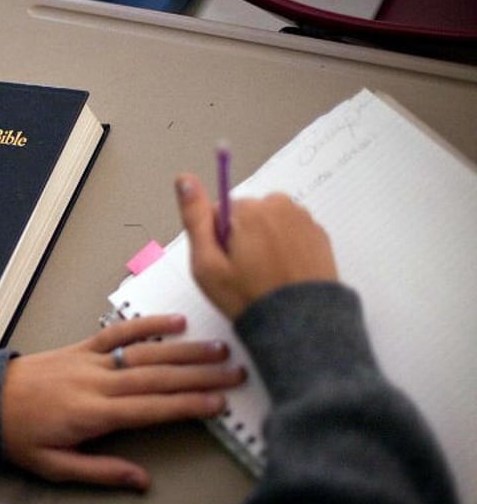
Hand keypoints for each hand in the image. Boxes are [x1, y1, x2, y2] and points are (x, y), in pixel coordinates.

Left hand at [0, 314, 244, 490]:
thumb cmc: (19, 435)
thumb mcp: (54, 467)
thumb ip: (100, 472)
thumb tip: (140, 481)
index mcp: (93, 414)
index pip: (152, 408)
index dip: (188, 404)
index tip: (218, 402)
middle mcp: (97, 382)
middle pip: (158, 377)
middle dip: (200, 374)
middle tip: (235, 371)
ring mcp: (90, 360)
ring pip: (145, 352)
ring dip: (184, 349)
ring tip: (218, 347)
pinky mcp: (82, 346)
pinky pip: (118, 332)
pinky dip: (146, 324)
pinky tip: (174, 321)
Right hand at [175, 173, 337, 319]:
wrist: (298, 324)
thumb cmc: (248, 297)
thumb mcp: (207, 263)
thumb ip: (194, 217)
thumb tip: (184, 179)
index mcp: (249, 209)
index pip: (218, 212)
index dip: (216, 240)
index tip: (224, 263)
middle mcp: (279, 205)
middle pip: (246, 215)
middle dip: (241, 238)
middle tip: (243, 273)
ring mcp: (302, 218)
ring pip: (269, 223)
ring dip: (264, 242)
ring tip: (265, 275)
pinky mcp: (319, 234)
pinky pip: (291, 233)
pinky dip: (286, 248)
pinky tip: (283, 273)